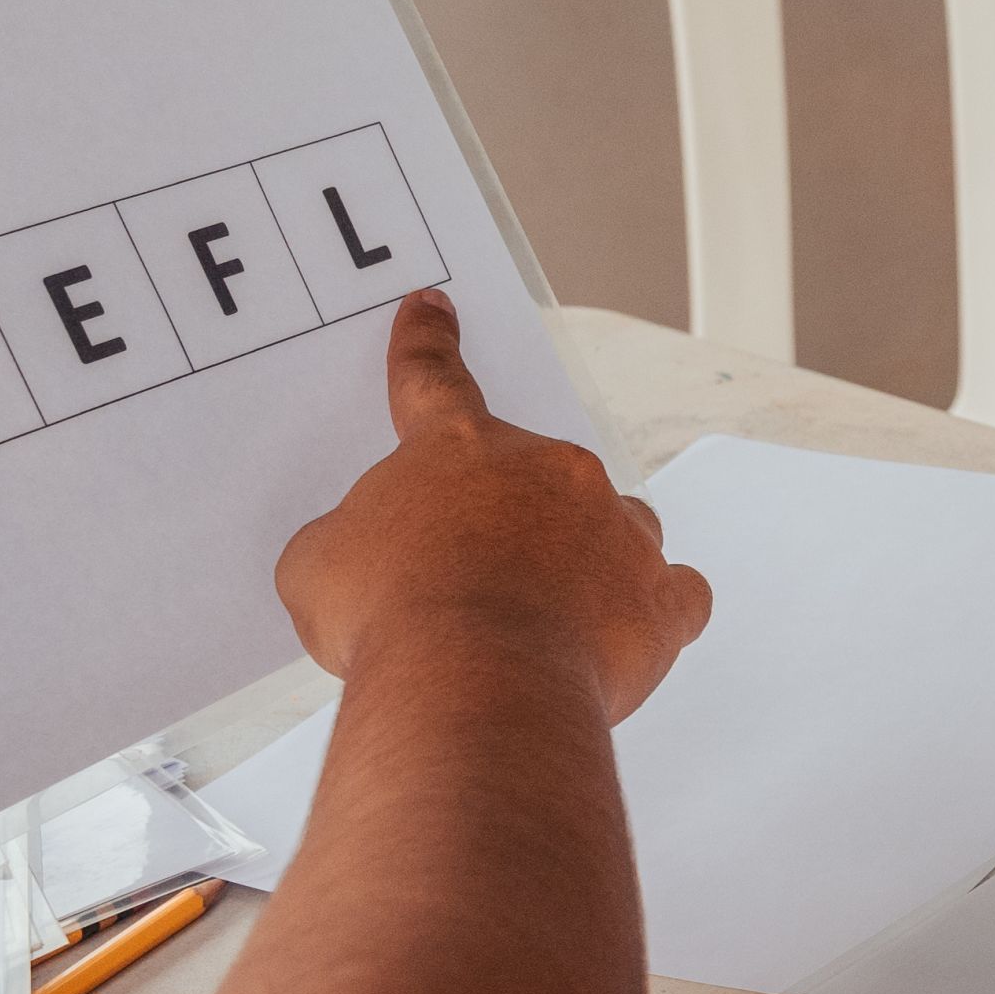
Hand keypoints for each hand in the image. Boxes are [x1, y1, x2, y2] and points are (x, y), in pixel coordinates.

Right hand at [276, 291, 709, 722]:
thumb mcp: (319, 568)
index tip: (433, 310)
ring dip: (587, 556)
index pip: (433, 381)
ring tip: (544, 615)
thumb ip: (349, 542)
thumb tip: (358, 561)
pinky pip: (675, 593)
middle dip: (505, 522)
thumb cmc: (391, 621)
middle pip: (536, 475)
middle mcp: (548, 472)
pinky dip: (652, 610)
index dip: (426, 344)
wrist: (470, 684)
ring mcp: (615, 529)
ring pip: (615, 524)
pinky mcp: (660, 597)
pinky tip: (620, 635)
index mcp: (457, 448)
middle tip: (467, 587)